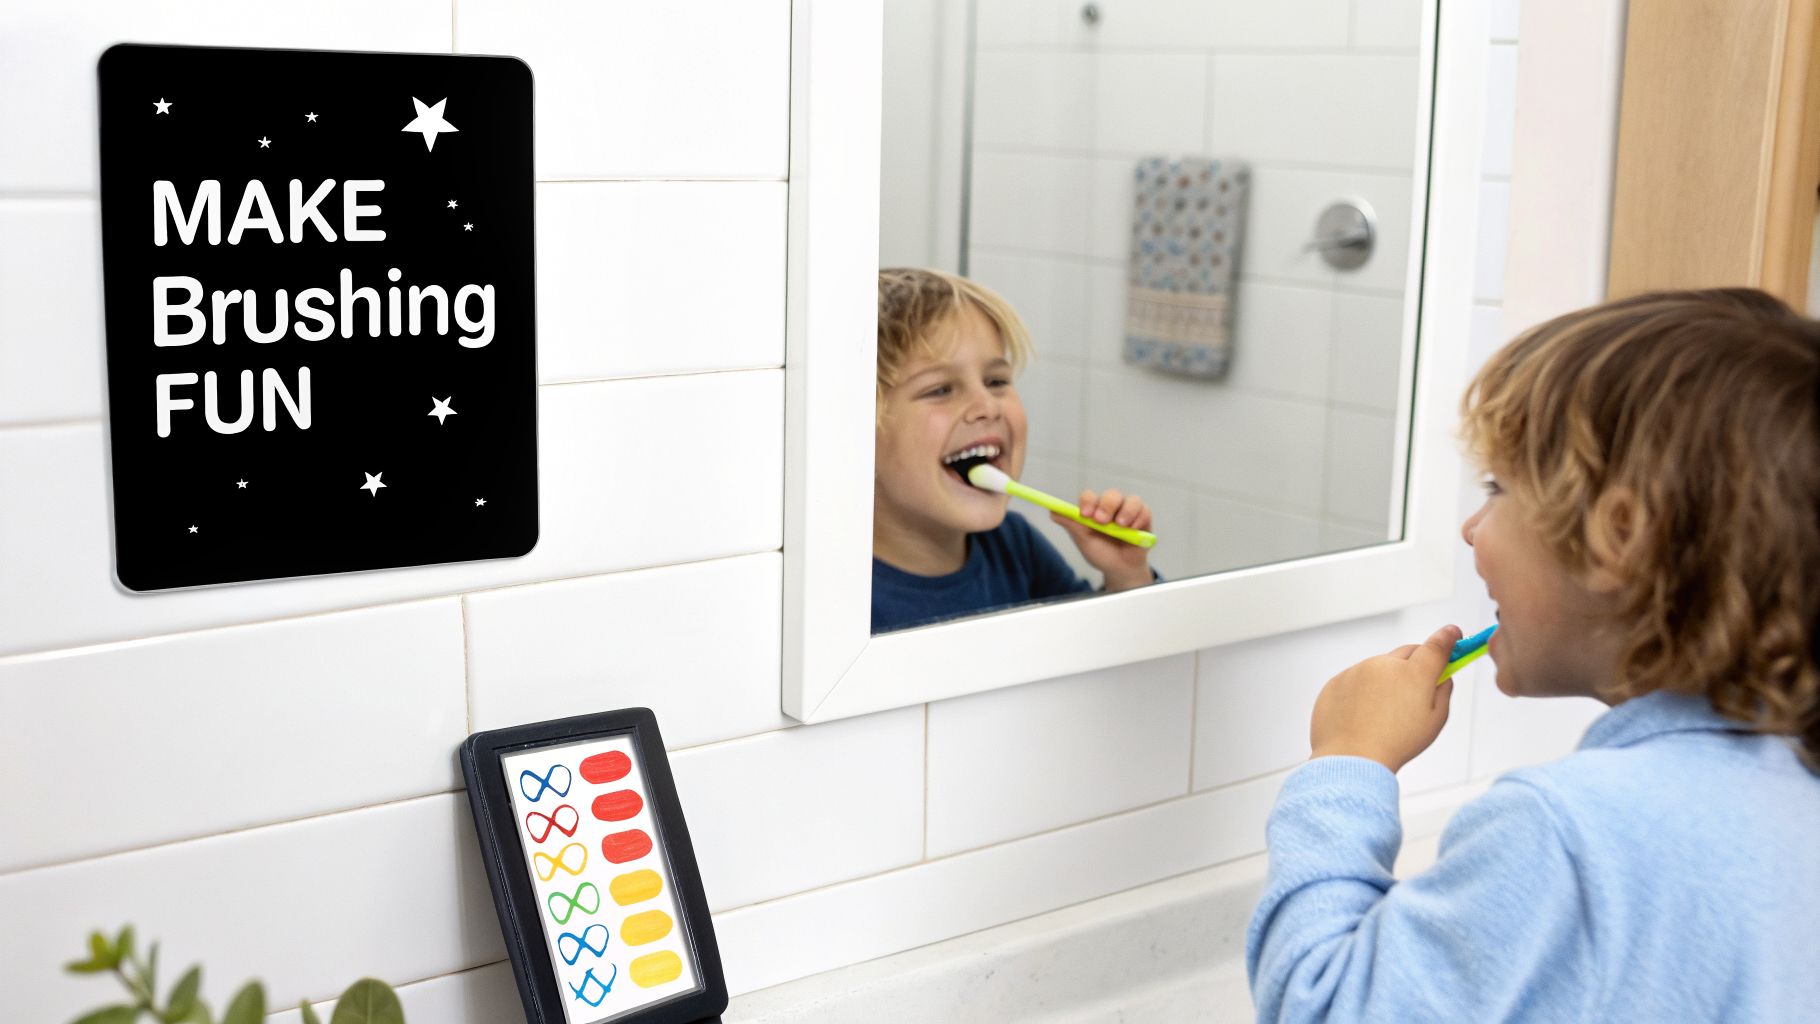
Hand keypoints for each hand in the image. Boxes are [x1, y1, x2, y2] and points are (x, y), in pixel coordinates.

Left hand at [1054, 487, 1153, 591]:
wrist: (1120, 569)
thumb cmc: (1101, 553)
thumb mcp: (1084, 541)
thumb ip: (1072, 525)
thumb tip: (1053, 512)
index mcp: (1094, 509)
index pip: (1090, 496)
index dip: (1088, 501)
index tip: (1085, 514)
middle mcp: (1112, 507)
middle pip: (1112, 494)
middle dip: (1107, 505)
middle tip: (1102, 521)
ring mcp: (1128, 511)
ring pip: (1131, 500)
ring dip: (1126, 511)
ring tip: (1120, 526)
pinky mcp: (1143, 518)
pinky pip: (1144, 510)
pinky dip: (1138, 519)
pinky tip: (1132, 530)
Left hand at [1308, 625, 1460, 772]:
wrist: (1352, 758)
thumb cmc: (1396, 743)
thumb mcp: (1435, 720)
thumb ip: (1443, 691)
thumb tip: (1443, 676)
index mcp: (1414, 673)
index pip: (1436, 646)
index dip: (1447, 638)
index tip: (1453, 633)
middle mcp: (1384, 665)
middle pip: (1406, 654)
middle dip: (1415, 664)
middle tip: (1417, 686)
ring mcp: (1357, 670)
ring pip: (1378, 668)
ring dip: (1385, 681)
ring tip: (1384, 715)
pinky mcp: (1337, 681)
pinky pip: (1354, 680)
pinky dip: (1361, 692)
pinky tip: (1363, 717)